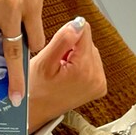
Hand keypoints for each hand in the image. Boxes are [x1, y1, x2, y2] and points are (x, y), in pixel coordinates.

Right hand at [27, 17, 106, 132]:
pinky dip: (80, 65)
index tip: (58, 52)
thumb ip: (62, 40)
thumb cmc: (35, 90)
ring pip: (89, 51)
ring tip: (62, 71)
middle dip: (72, 48)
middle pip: (88, 42)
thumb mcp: (44, 61)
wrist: (36, 111)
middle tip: (57, 64)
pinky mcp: (99, 86)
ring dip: (75, 56)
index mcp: (85, 70)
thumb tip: (77, 23)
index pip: (84, 31)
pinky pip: (91, 63)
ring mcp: (99, 84)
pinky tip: (68, 75)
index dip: (67, 37)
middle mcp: (97, 78)